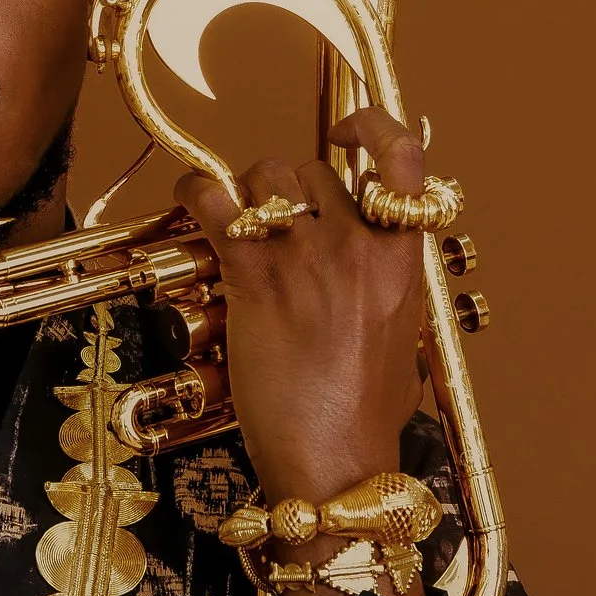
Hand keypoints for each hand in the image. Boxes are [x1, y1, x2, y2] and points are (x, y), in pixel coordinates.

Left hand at [175, 107, 432, 595]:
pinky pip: (215, 203)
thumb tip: (368, 274)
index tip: (344, 129)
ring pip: (264, 179)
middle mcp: (361, 248)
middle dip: (281, 191)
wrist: (334, 467)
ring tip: (230, 228)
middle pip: (311, 171)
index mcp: (404, 262)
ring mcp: (309, 260)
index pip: (404, 162)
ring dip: (241, 195)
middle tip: (264, 228)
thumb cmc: (361, 419)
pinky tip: (191, 207)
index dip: (373, 127)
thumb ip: (385, 291)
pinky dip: (194, 194)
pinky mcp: (256, 279)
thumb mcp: (398, 342)